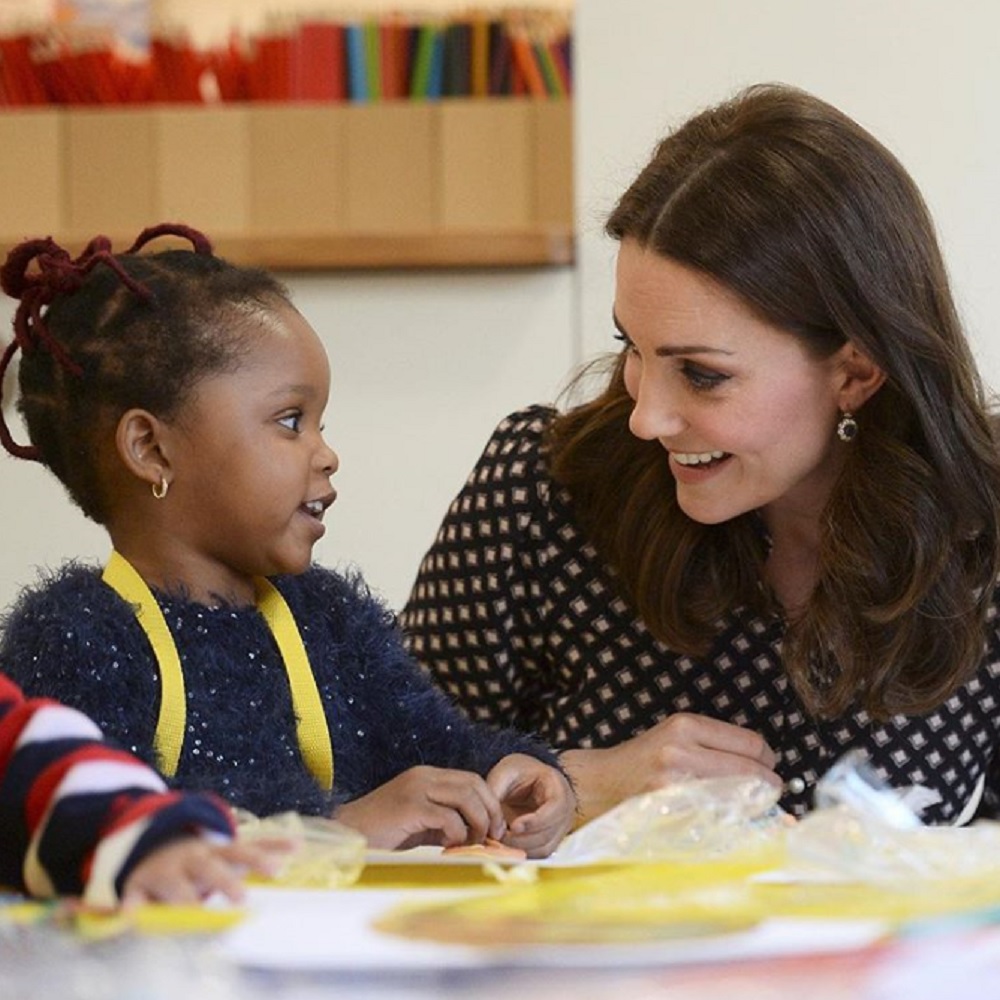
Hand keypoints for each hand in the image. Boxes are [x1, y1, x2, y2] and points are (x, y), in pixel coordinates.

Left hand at [120, 836, 290, 906]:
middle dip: (226, 882)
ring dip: (258, 859)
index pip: (177, 887)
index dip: (185, 900)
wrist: (161, 839)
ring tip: (277, 870)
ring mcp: (217, 848)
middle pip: (211, 869)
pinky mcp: (232, 844)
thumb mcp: (137, 885)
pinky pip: (256, 841)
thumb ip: (134, 900)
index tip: (197, 913)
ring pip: (238, 851)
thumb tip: (128, 913)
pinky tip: (296, 845)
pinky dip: (276, 844)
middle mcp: (196, 857)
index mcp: (171, 870)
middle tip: (241, 898)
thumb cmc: (154, 875)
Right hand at [334, 766, 506, 849]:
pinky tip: (449, 846)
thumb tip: (478, 835)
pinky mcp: (409, 806)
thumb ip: (446, 822)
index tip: (495, 829)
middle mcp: (424, 776)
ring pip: (465, 796)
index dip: (489, 802)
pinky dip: (457, 833)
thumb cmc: (382, 834)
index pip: (472, 779)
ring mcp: (416, 788)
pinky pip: (447, 817)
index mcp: (427, 776)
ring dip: (478, 822)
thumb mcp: (420, 824)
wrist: (346, 835)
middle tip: (493, 837)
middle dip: (490, 811)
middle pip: (474, 784)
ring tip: (474, 843)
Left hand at [486, 754, 576, 857]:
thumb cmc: (516, 772)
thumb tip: (492, 828)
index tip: (513, 826)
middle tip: (498, 837)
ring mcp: (561, 826)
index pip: (556, 808)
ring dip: (521, 848)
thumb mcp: (504, 774)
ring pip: (545, 847)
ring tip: (499, 841)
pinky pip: (540, 853)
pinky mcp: (552, 839)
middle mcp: (566, 808)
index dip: (535, 821)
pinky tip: (506, 846)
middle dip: (522, 839)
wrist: (524, 778)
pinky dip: (523, 853)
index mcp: (558, 786)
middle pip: (550, 832)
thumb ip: (495, 794)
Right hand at [561, 713, 779, 823]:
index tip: (765, 769)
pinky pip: (720, 824)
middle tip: (763, 796)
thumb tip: (766, 767)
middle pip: (753, 774)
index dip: (767, 761)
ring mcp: (675, 785)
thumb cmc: (640, 762)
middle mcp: (681, 752)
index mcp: (685, 725)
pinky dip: (732, 828)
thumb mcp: (674, 737)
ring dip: (753, 810)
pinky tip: (725, 826)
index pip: (752, 744)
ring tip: (745, 811)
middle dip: (767, 789)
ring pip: (742, 801)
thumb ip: (714, 746)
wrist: (595, 786)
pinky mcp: (670, 814)